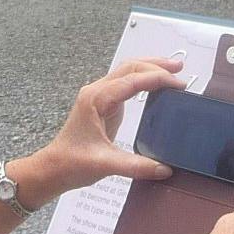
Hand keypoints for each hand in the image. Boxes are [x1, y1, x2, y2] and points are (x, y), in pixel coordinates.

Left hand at [19, 57, 185, 200]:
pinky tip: (156, 85)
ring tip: (173, 70)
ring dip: (150, 68)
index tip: (178, 83)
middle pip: (130, 67)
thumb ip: (136, 166)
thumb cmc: (71, 162)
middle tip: (180, 69)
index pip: (132, 80)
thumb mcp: (106, 164)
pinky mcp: (103, 105)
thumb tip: (164, 168)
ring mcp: (99, 97)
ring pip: (127, 72)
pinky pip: (125, 84)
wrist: (54, 168)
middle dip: (156, 65)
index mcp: (96, 100)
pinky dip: (143, 80)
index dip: (157, 79)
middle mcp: (97, 92)